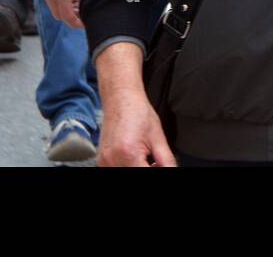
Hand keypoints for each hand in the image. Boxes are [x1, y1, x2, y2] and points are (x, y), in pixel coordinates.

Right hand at [36, 0, 83, 29]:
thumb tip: (88, 4)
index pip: (67, 16)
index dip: (76, 23)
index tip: (84, 23)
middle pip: (59, 15)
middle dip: (70, 16)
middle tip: (82, 12)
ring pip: (54, 8)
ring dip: (64, 8)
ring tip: (76, 2)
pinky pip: (49, 0)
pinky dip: (58, 0)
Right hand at [97, 43, 176, 167]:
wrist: (120, 98)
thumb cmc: (137, 112)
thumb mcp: (158, 137)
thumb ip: (166, 160)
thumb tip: (171, 170)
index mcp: (129, 154)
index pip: (144, 174)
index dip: (157, 171)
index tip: (160, 165)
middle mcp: (112, 161)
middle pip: (134, 174)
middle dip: (146, 170)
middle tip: (155, 162)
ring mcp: (104, 162)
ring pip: (125, 173)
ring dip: (137, 169)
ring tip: (146, 159)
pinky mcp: (101, 161)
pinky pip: (116, 170)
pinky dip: (128, 167)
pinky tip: (136, 159)